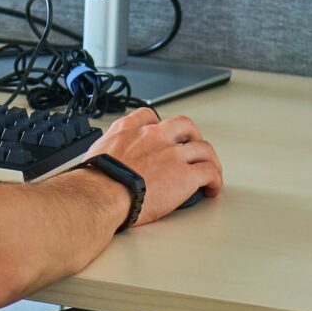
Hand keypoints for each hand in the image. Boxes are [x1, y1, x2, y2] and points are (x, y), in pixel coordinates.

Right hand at [86, 107, 220, 221]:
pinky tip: (212, 188)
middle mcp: (154, 136)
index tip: (162, 137)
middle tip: (193, 151)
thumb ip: (108, 151)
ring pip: (203, 148)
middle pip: (184, 126)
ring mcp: (172, 154)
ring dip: (210, 160)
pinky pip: (209, 172)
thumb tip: (105, 162)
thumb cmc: (96, 180)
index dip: (160, 127)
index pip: (150, 117)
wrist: (103, 193)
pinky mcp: (185, 175)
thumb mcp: (96, 152)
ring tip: (210, 170)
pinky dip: (215, 180)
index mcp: (130, 129)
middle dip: (192, 137)